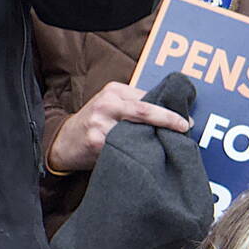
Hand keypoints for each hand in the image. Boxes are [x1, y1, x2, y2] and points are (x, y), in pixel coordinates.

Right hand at [47, 81, 192, 173]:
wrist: (63, 142)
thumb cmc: (93, 124)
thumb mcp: (111, 106)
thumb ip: (134, 106)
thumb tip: (171, 114)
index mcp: (113, 90)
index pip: (148, 97)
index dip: (169, 110)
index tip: (185, 121)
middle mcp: (106, 103)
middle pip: (145, 110)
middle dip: (168, 119)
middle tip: (184, 128)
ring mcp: (100, 122)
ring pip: (137, 130)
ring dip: (155, 140)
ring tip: (167, 147)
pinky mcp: (96, 141)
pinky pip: (124, 147)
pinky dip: (138, 153)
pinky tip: (146, 158)